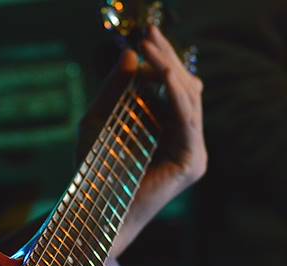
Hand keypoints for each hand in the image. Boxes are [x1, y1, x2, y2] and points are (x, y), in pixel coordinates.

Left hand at [79, 26, 206, 257]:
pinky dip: (176, 95)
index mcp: (168, 129)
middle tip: (147, 33)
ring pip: (189, 99)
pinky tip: (163, 74)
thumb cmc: (94, 170)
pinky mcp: (192, 162)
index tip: (145, 33)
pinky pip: (188, 121)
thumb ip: (114, 89)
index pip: (173, 86)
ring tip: (149, 46)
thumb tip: (129, 54)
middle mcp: (185, 139)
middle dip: (166, 58)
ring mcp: (193, 151)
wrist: (94, 210)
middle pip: (184, 87)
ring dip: (169, 70)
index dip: (162, 58)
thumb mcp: (99, 120)